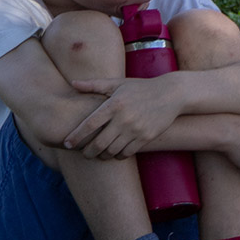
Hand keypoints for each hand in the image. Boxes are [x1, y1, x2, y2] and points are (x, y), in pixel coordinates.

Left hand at [63, 77, 182, 158]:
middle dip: (88, 152)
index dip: (77, 136)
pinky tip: (116, 153)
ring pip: (113, 150)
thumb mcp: (118, 83)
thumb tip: (73, 83)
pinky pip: (127, 152)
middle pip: (99, 143)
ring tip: (99, 155)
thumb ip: (94, 85)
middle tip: (84, 154)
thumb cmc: (141, 87)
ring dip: (103, 155)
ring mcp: (136, 129)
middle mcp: (124, 118)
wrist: (172, 93)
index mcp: (114, 105)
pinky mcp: (147, 137)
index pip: (90, 125)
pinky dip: (119, 155)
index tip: (68, 143)